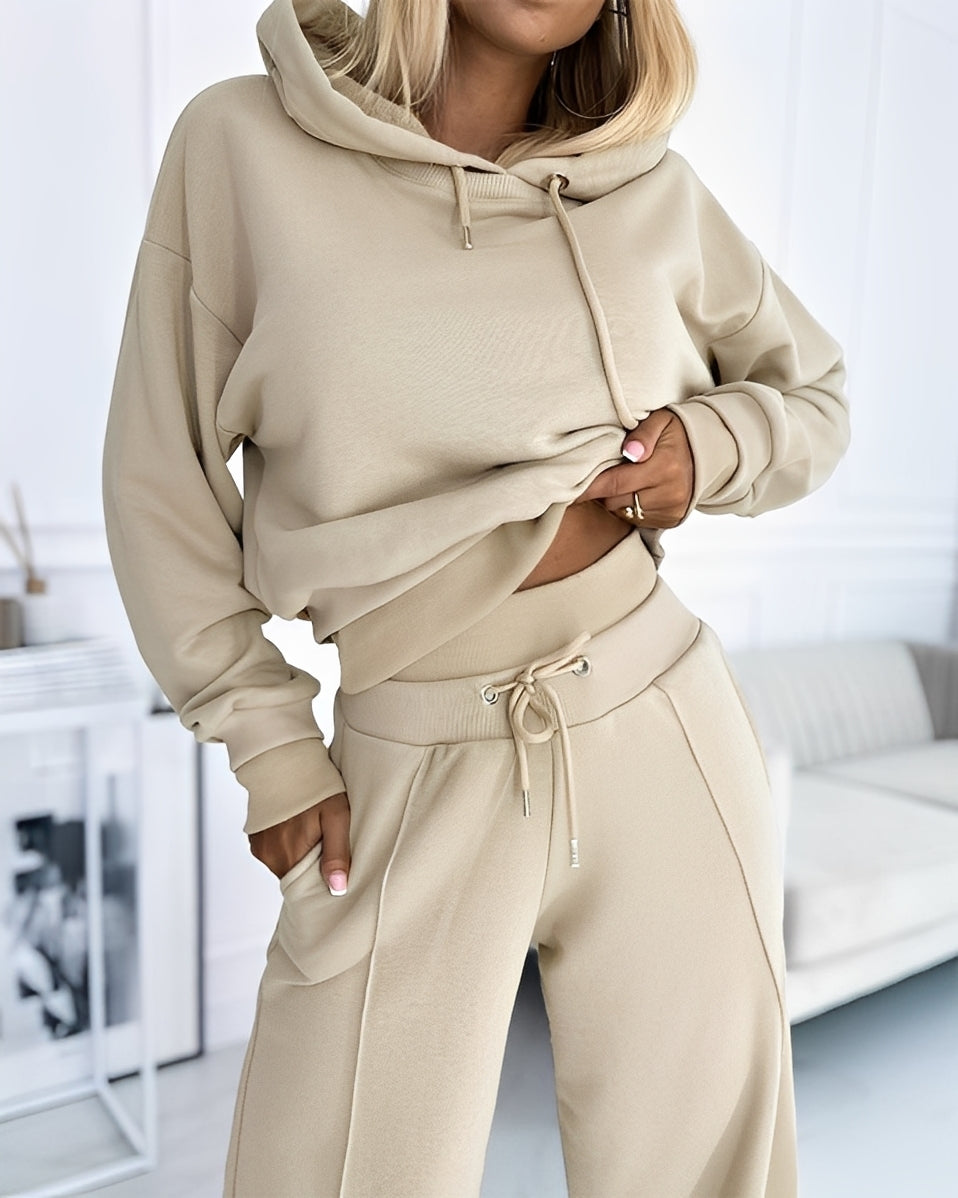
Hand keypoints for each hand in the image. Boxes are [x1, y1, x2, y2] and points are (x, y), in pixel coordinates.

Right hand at [248, 791, 350, 894]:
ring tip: (309, 828)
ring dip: (298, 853)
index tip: (333, 865)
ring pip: (286, 863)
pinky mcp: (256, 840)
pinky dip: (286, 844)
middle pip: (296, 874)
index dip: (322, 879)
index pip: (307, 886)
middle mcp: (270, 857)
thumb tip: (337, 888)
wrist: (284, 759)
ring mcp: (260, 848)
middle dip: (312, 864)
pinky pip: (275, 852)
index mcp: (290, 857)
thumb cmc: (314, 785)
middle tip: (324, 838)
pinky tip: (296, 825)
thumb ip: (337, 853)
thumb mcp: (336, 816)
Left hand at [576, 409, 693, 529]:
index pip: (614, 483)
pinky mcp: (671, 520)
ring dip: (615, 499)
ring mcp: (671, 510)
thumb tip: (630, 451)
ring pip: (623, 512)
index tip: (565, 489)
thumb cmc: (677, 432)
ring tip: (623, 479)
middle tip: (604, 471)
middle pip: (615, 501)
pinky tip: (637, 490)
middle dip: (603, 489)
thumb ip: (643, 434)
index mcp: (664, 467)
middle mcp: (669, 493)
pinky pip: (636, 519)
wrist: (711, 452)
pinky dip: (629, 507)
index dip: (588, 487)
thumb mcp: (662, 420)